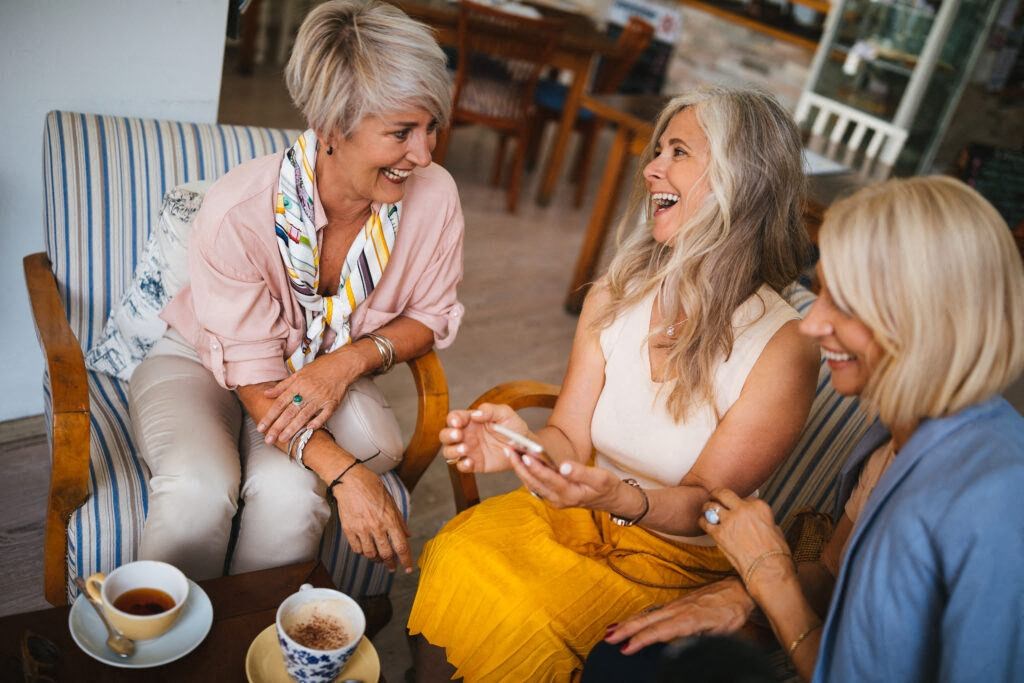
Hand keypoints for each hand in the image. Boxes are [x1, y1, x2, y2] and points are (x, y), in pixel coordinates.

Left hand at [259, 352, 358, 444]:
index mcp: (297, 384)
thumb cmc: (321, 368)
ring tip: (283, 439)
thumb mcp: (299, 373)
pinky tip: (309, 430)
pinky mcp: (332, 403)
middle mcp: (307, 392)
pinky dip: (317, 422)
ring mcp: (320, 398)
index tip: (261, 427)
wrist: (342, 364)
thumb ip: (282, 386)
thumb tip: (267, 394)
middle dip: (278, 426)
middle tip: (268, 439)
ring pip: (304, 415)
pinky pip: (324, 415)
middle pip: (289, 411)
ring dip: (293, 428)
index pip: (279, 403)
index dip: (269, 416)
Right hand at [332, 464, 412, 572]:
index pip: (401, 546)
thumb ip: (400, 520)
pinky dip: (363, 552)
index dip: (406, 560)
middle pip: (386, 554)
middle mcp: (376, 526)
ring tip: (379, 559)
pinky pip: (357, 549)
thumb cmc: (372, 487)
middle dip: (391, 564)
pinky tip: (366, 549)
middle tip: (392, 567)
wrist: (350, 480)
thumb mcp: (391, 501)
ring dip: (377, 560)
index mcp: (390, 519)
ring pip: (371, 555)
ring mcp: (362, 529)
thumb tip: (408, 535)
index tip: (408, 568)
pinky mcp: (349, 530)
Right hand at [439, 403, 529, 472]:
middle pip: (445, 435)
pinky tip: (470, 462)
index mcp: (471, 420)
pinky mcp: (475, 464)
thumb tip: (475, 414)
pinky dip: (462, 465)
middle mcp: (466, 435)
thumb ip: (490, 410)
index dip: (452, 419)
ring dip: (452, 450)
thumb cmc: (514, 427)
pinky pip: (461, 466)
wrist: (524, 448)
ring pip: (449, 452)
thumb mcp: (505, 414)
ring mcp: (469, 450)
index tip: (457, 423)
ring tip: (465, 449)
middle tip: (458, 435)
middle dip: (448, 435)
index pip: (454, 418)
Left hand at [510, 456, 622, 511]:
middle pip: (535, 483)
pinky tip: (519, 460)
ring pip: (532, 484)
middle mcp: (558, 500)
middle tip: (509, 450)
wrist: (610, 500)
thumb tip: (564, 466)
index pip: (550, 480)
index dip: (537, 468)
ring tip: (510, 452)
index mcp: (571, 495)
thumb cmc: (607, 487)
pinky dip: (526, 472)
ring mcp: (553, 500)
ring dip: (520, 468)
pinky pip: (535, 485)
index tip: (526, 455)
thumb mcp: (601, 478)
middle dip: (520, 466)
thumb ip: (581, 472)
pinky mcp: (551, 496)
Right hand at [604, 577, 755, 653]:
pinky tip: (629, 621)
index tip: (627, 648)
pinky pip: (653, 611)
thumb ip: (703, 638)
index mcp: (690, 618)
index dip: (642, 640)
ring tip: (610, 631)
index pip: (660, 631)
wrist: (738, 589)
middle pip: (647, 619)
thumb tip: (684, 646)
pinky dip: (638, 617)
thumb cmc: (732, 611)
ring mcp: (676, 605)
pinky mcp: (676, 604)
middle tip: (608, 639)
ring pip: (648, 614)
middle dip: (627, 629)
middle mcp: (679, 609)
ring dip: (628, 622)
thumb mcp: (723, 630)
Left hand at [698, 488, 794, 596]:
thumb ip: (762, 520)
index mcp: (759, 506)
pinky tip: (703, 523)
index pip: (744, 497)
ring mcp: (730, 520)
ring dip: (707, 507)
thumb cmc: (775, 553)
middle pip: (724, 493)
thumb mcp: (775, 529)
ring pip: (711, 506)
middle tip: (713, 497)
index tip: (736, 508)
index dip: (739, 503)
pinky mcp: (719, 533)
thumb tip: (757, 521)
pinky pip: (704, 522)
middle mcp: (743, 509)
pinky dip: (702, 521)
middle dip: (717, 494)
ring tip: (706, 510)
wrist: (768, 569)